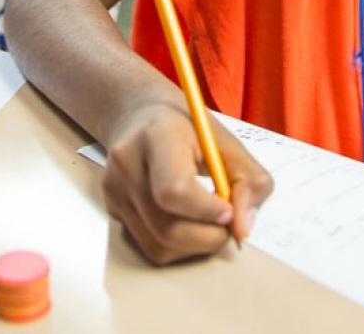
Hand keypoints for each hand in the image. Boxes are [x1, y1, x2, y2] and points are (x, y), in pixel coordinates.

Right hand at [102, 101, 273, 264]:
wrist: (142, 116)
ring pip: (159, 246)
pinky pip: (150, 247)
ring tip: (210, 222)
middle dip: (208, 238)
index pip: (175, 191)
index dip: (207, 211)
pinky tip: (188, 222)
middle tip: (228, 225)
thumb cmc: (189, 129)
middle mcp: (127, 163)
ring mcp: (115, 189)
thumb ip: (250, 182)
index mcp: (158, 136)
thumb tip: (242, 228)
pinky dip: (178, 246)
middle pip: (167, 228)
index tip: (229, 211)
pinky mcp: (112, 208)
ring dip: (195, 246)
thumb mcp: (228, 143)